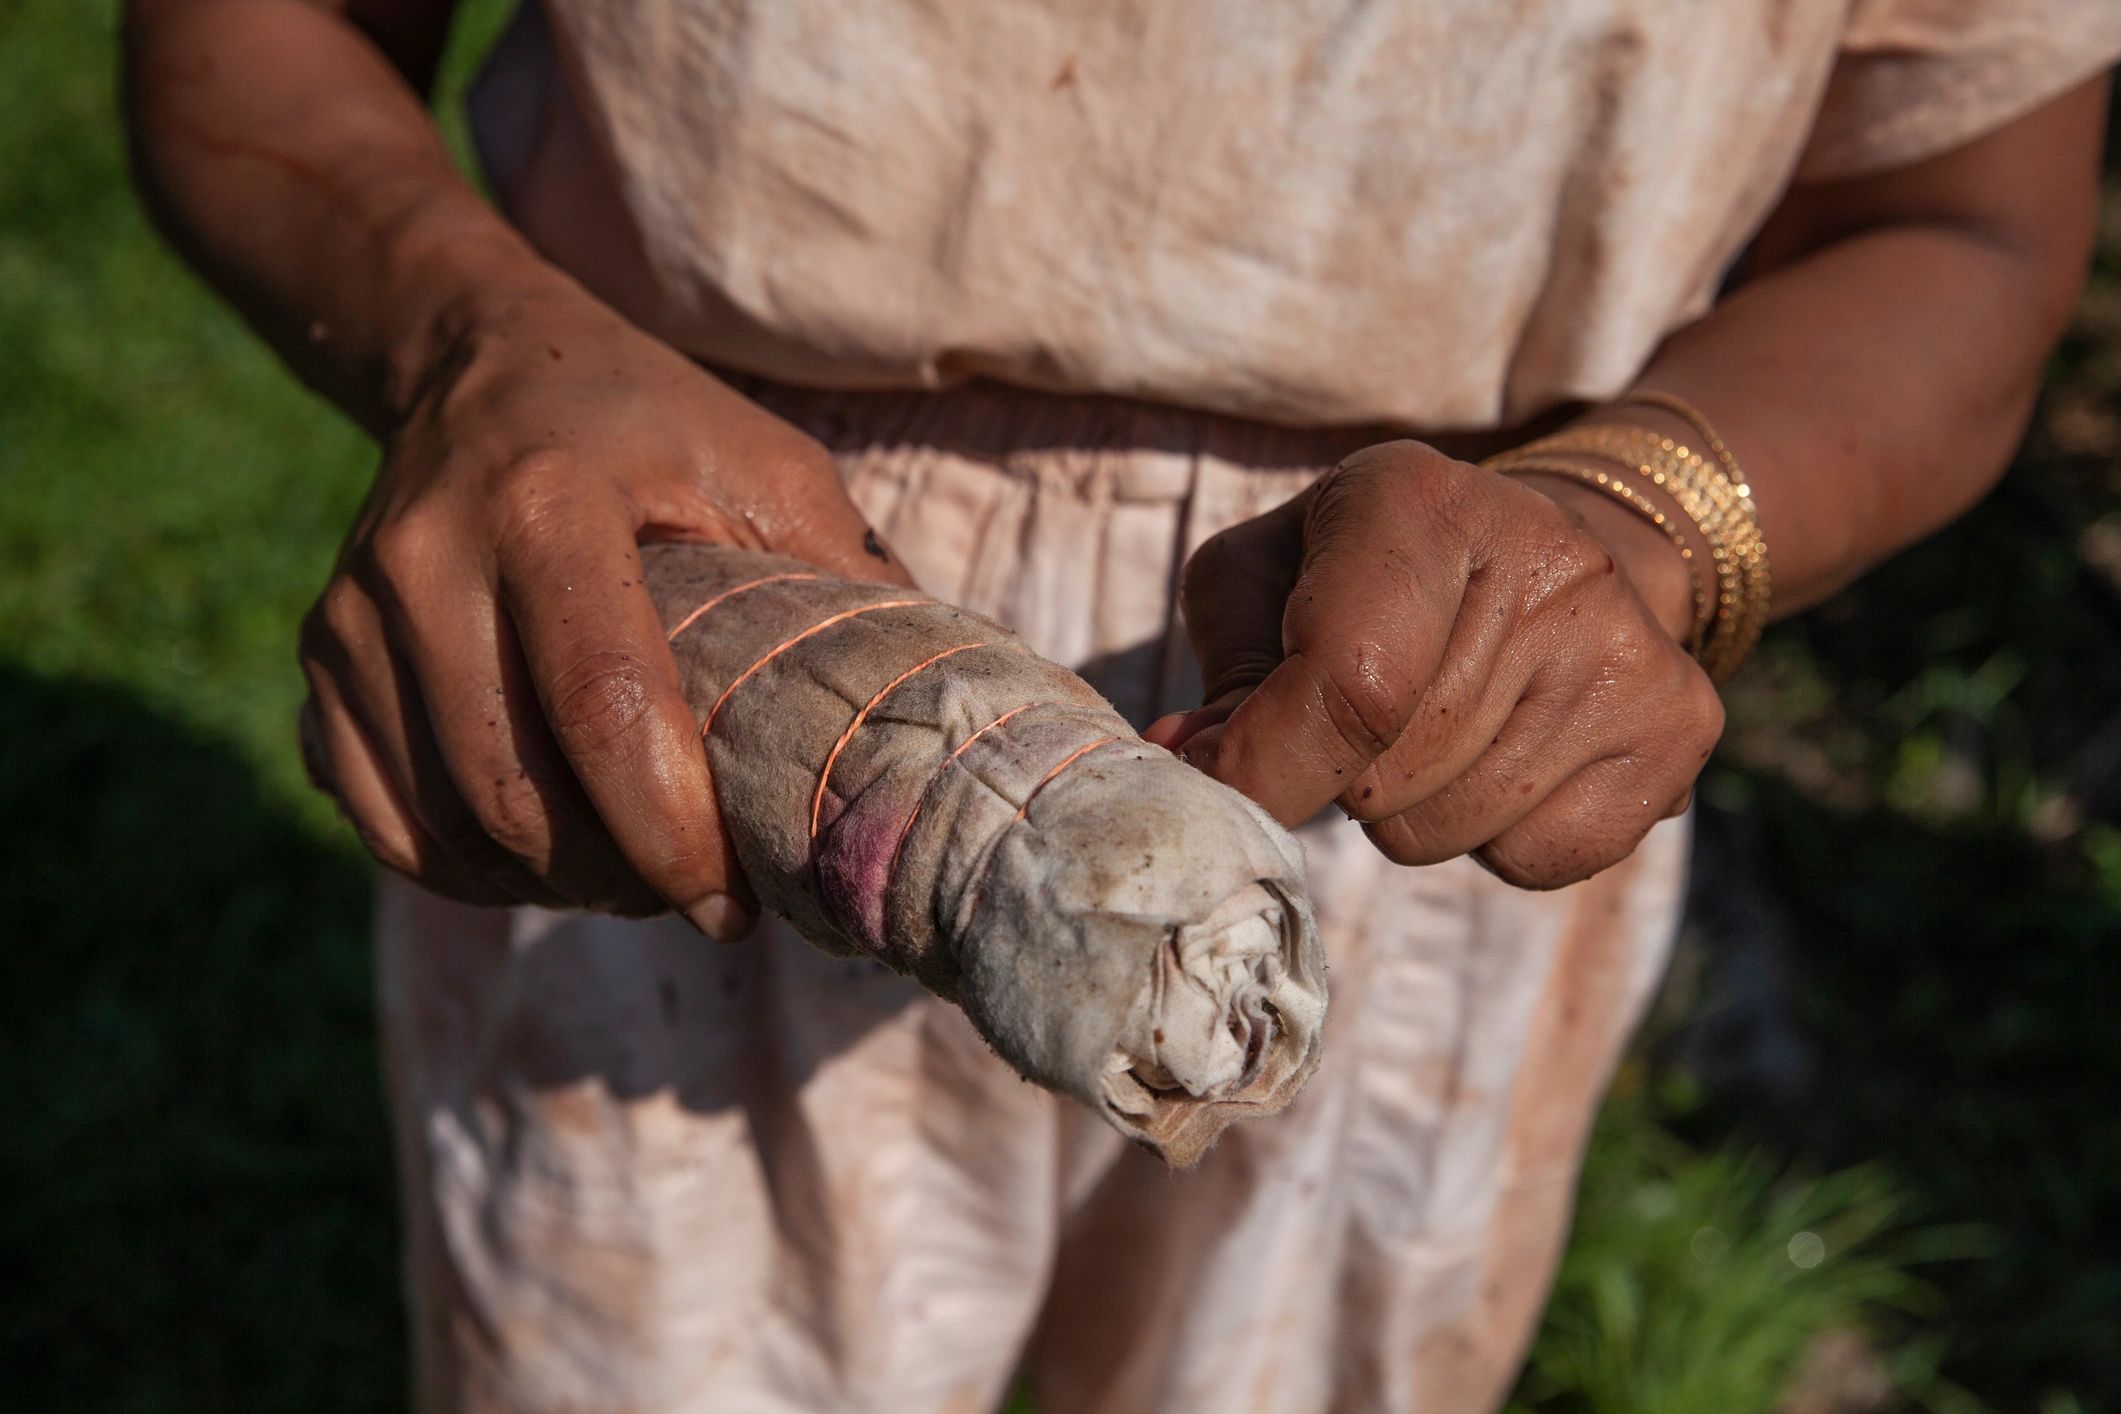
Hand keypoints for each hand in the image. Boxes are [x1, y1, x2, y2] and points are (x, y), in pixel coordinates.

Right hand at [298, 283, 909, 933]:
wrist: (488, 364)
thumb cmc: (657, 427)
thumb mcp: (769, 465)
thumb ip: (843, 582)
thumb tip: (922, 730)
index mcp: (549, 505)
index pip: (605, 708)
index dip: (673, 834)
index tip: (735, 905)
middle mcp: (427, 560)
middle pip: (514, 796)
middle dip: (617, 879)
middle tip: (691, 893)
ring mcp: (351, 617)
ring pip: (443, 830)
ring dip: (547, 886)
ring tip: (629, 872)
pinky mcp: (315, 662)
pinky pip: (383, 825)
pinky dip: (469, 870)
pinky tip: (545, 853)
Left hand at [1146, 439, 1720, 888]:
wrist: (1556, 541)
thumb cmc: (1367, 569)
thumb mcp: (1267, 576)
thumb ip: (1225, 671)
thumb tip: (1194, 766)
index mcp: (1417, 500)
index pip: (1344, 685)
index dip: (1266, 766)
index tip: (1222, 789)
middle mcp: (1546, 561)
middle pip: (1384, 778)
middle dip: (1335, 779)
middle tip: (1358, 724)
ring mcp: (1626, 649)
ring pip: (1444, 831)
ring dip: (1407, 811)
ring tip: (1433, 731)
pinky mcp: (1678, 728)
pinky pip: (1529, 861)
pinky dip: (1492, 837)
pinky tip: (1503, 756)